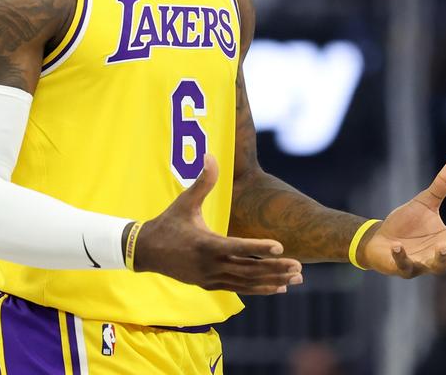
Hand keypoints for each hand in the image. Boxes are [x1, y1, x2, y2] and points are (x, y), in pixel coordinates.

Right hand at [134, 153, 303, 294]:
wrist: (146, 251)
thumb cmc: (168, 223)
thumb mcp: (184, 202)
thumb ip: (203, 182)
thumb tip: (211, 156)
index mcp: (206, 244)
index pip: (237, 248)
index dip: (259, 248)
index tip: (281, 247)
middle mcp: (210, 265)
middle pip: (248, 269)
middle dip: (275, 268)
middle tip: (300, 266)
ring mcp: (210, 278)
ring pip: (247, 282)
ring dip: (272, 280)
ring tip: (296, 278)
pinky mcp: (210, 285)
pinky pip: (240, 289)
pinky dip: (259, 288)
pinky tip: (278, 287)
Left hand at [360, 158, 445, 277]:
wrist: (381, 239)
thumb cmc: (407, 223)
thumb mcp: (426, 202)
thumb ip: (442, 186)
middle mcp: (437, 257)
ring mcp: (421, 264)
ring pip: (435, 267)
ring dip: (440, 259)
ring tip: (442, 247)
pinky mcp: (402, 267)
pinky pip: (404, 264)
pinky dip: (401, 256)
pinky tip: (398, 246)